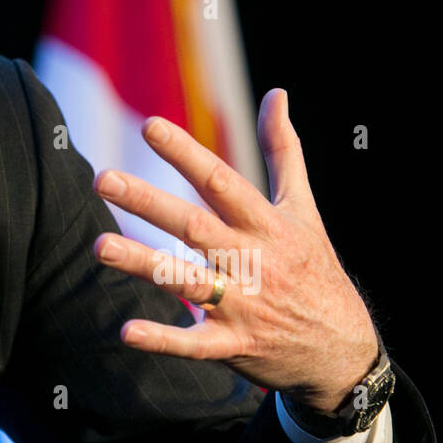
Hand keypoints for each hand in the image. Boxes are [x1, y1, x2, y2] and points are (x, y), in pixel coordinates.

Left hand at [91, 89, 378, 416]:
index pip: (220, 181)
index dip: (185, 153)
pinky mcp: (233, 345)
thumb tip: (276, 93)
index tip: (149, 126)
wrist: (343, 349)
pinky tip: (126, 332)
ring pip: (185, 281)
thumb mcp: (304, 207)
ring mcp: (242, 304)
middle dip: (148, 202)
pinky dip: (163, 339)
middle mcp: (251, 260)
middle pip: (193, 226)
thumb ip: (283, 150)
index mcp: (265, 224)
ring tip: (100, 247)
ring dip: (143, 264)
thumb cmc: (314, 267)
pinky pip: (194, 343)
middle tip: (103, 179)